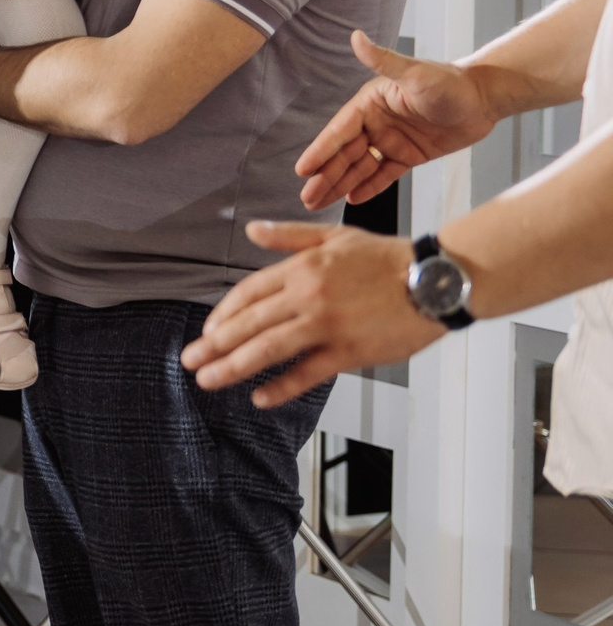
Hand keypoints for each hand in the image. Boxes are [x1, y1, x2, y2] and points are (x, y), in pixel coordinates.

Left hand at [181, 222, 438, 405]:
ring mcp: (328, 325)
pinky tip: (260, 397)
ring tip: (208, 380)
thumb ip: (288, 236)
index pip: (249, 292)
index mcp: (303, 267)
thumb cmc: (387, 259)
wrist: (433, 279)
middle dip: (214, 344)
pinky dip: (282, 386)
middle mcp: (309, 295)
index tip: (208, 330)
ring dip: (234, 366)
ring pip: (269, 348)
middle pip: (250, 322)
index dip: (224, 314)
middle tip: (190, 361)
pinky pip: (308, 372)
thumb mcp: (334, 237)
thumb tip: (251, 228)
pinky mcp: (349, 351)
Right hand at [295, 32, 495, 210]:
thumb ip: (383, 59)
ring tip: (319, 203)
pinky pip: (384, 174)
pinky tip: (352, 198)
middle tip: (307, 198)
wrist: (485, 99)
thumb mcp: (415, 73)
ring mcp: (391, 140)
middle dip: (325, 175)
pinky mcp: (409, 154)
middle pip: (345, 153)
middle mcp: (376, 122)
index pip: (340, 130)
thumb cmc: (451, 82)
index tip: (303, 169)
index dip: (321, 151)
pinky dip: (369, 186)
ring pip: (360, 167)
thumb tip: (356, 37)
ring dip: (340, 184)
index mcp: (371, 102)